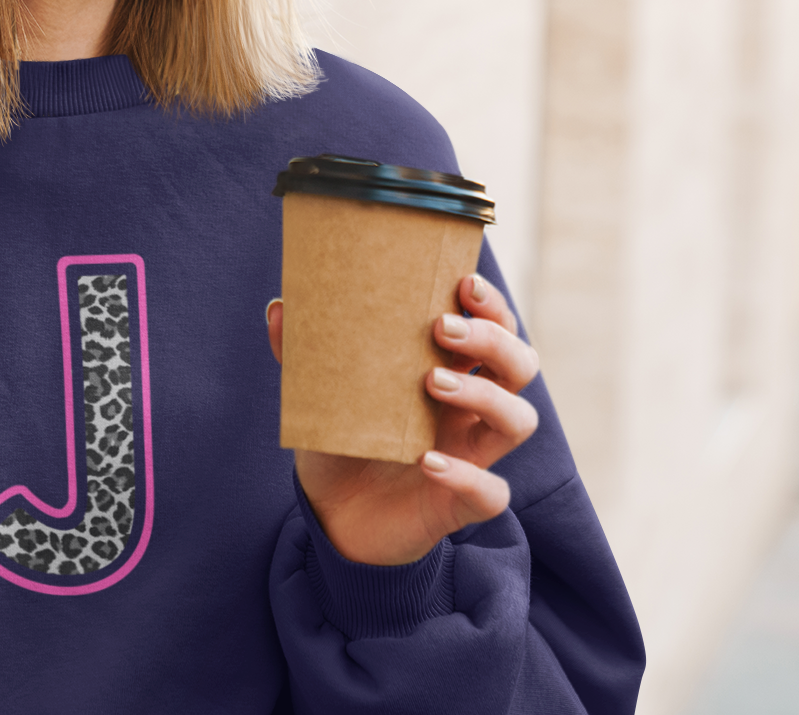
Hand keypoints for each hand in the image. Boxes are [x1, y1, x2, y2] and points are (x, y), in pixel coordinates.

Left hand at [266, 273, 540, 565]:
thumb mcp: (320, 396)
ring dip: (486, 395)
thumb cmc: (341, 443)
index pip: (497, 328)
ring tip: (433, 383)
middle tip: (443, 328)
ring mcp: (472, 456)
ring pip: (520, 420)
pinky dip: (466, 475)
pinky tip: (427, 461)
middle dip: (493, 339)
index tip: (464, 283)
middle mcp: (471, 411)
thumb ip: (303, 353)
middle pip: (520, 364)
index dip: (492, 305)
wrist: (333, 516)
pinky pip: (491, 492)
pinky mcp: (461, 504)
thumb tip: (278, 308)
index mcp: (451, 373)